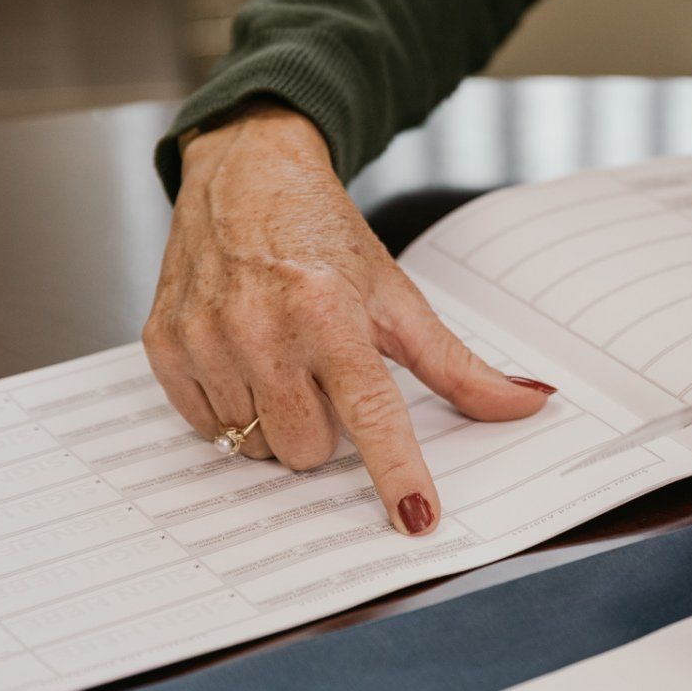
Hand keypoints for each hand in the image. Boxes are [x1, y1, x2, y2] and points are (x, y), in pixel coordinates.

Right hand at [142, 105, 555, 534]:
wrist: (244, 174)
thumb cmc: (322, 236)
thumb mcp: (396, 297)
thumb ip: (458, 366)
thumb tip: (527, 403)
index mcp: (328, 310)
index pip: (371, 412)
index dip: (397, 471)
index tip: (417, 516)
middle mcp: (261, 325)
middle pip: (309, 450)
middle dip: (326, 427)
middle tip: (323, 373)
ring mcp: (206, 338)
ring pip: (257, 448)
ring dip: (277, 420)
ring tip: (281, 359)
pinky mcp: (165, 346)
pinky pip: (207, 430)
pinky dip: (232, 410)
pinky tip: (242, 359)